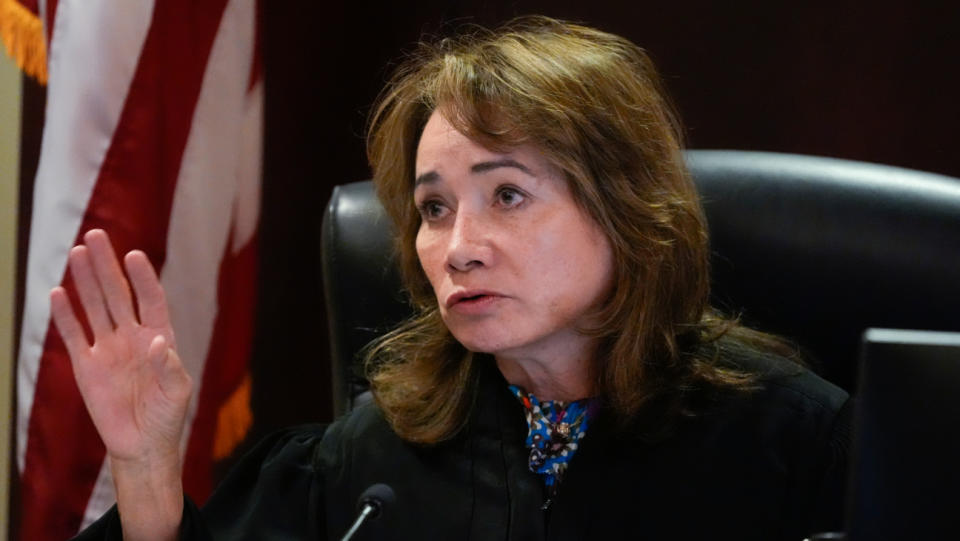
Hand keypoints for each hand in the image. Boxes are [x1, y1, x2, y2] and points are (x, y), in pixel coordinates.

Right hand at [51, 229, 189, 538]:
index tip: (134, 256)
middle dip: (107, 266)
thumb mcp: (177, 393)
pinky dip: (65, 316)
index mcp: (159, 337)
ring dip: (85, 281)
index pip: (150, 300)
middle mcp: (132, 336)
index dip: (143, 279)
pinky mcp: (86, 366)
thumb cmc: (167, 416)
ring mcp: (108, 348)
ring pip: (94, 307)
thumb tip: (158, 344)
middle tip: (96, 236)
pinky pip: (74, 336)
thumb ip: (169, 368)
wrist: (142, 444)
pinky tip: (58, 293)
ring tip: (77, 252)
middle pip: (117, 294)